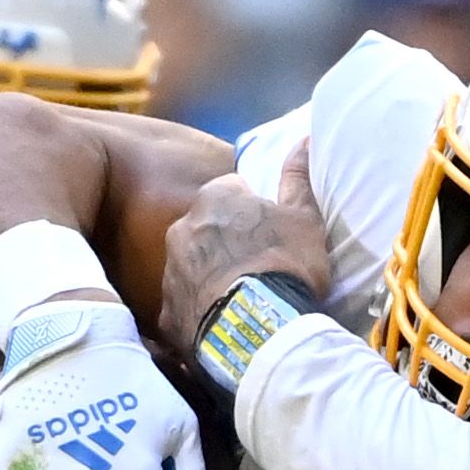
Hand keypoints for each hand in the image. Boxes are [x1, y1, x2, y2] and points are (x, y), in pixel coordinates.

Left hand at [158, 140, 331, 349]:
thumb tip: (303, 139)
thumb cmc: (284, 265)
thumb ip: (298, 179)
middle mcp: (181, 228)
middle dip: (223, 242)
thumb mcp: (304, 219)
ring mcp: (169, 271)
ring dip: (208, 276)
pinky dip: (198, 312)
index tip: (268, 233)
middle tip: (254, 267)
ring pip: (189, 266)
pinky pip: (182, 306)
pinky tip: (222, 324)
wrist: (260, 330)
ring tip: (240, 300)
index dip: (251, 211)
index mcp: (214, 198)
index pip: (231, 191)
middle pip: (204, 228)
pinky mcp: (166, 312)